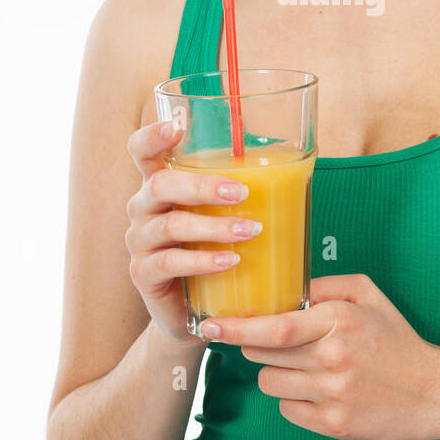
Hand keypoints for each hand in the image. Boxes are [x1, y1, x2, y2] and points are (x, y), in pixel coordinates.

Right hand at [124, 119, 262, 346]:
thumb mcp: (224, 215)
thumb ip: (242, 188)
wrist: (196, 311)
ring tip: (250, 231)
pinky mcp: (144, 274)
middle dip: (202, 186)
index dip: (153, 136)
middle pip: (159, 185)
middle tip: (242, 192)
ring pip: (169, 224)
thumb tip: (299, 160)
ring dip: (213, 226)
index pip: (142, 150)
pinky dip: (202, 261)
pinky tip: (229, 261)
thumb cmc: (214, 249)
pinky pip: (170, 263)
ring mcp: (141, 241)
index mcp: (161, 184)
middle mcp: (144, 208)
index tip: (177, 127)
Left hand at [200, 274, 439, 439]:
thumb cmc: (396, 339)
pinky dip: (295, 399)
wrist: (433, 392)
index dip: (236, 328)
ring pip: (271, 383)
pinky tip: (319, 390)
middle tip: (276, 343)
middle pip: (264, 356)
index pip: (275, 327)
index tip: (209, 325)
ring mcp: (333, 395)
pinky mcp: (334, 425)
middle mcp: (334, 358)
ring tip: (306, 367)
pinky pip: (288, 409)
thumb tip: (287, 287)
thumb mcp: (369, 296)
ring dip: (278, 373)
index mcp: (340, 322)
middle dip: (258, 347)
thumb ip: (326, 284)